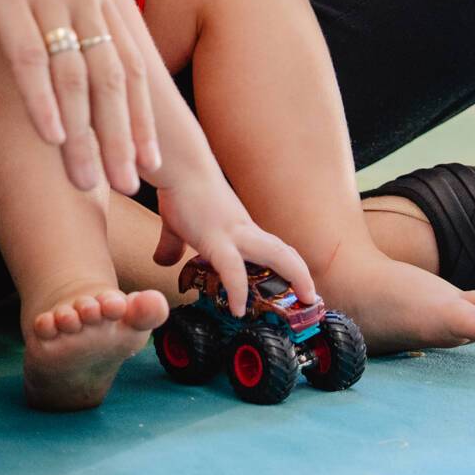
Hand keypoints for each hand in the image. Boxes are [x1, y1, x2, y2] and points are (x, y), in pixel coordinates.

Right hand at [0, 0, 161, 195]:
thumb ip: (67, 8)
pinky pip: (31, 58)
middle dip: (122, 138)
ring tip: (89, 180)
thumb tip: (74, 52)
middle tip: (130, 186)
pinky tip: (49, 136)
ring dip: (84, 134)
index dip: (143, 117)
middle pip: (112, 78)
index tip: (152, 163)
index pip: (132, 64)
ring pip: (76, 77)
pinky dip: (43, 100)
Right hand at [152, 163, 315, 313]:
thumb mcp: (177, 223)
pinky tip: (238, 309)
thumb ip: (172, 244)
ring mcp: (234, 234)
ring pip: (276, 255)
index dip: (288, 268)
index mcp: (239, 229)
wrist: (179, 165)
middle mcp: (244, 231)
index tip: (295, 289)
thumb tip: (162, 259)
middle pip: (284, 253)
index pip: (273, 250)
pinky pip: (233, 270)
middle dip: (301, 276)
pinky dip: (238, 291)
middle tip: (312, 299)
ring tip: (303, 301)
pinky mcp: (215, 240)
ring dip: (295, 277)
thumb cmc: (180, 189)